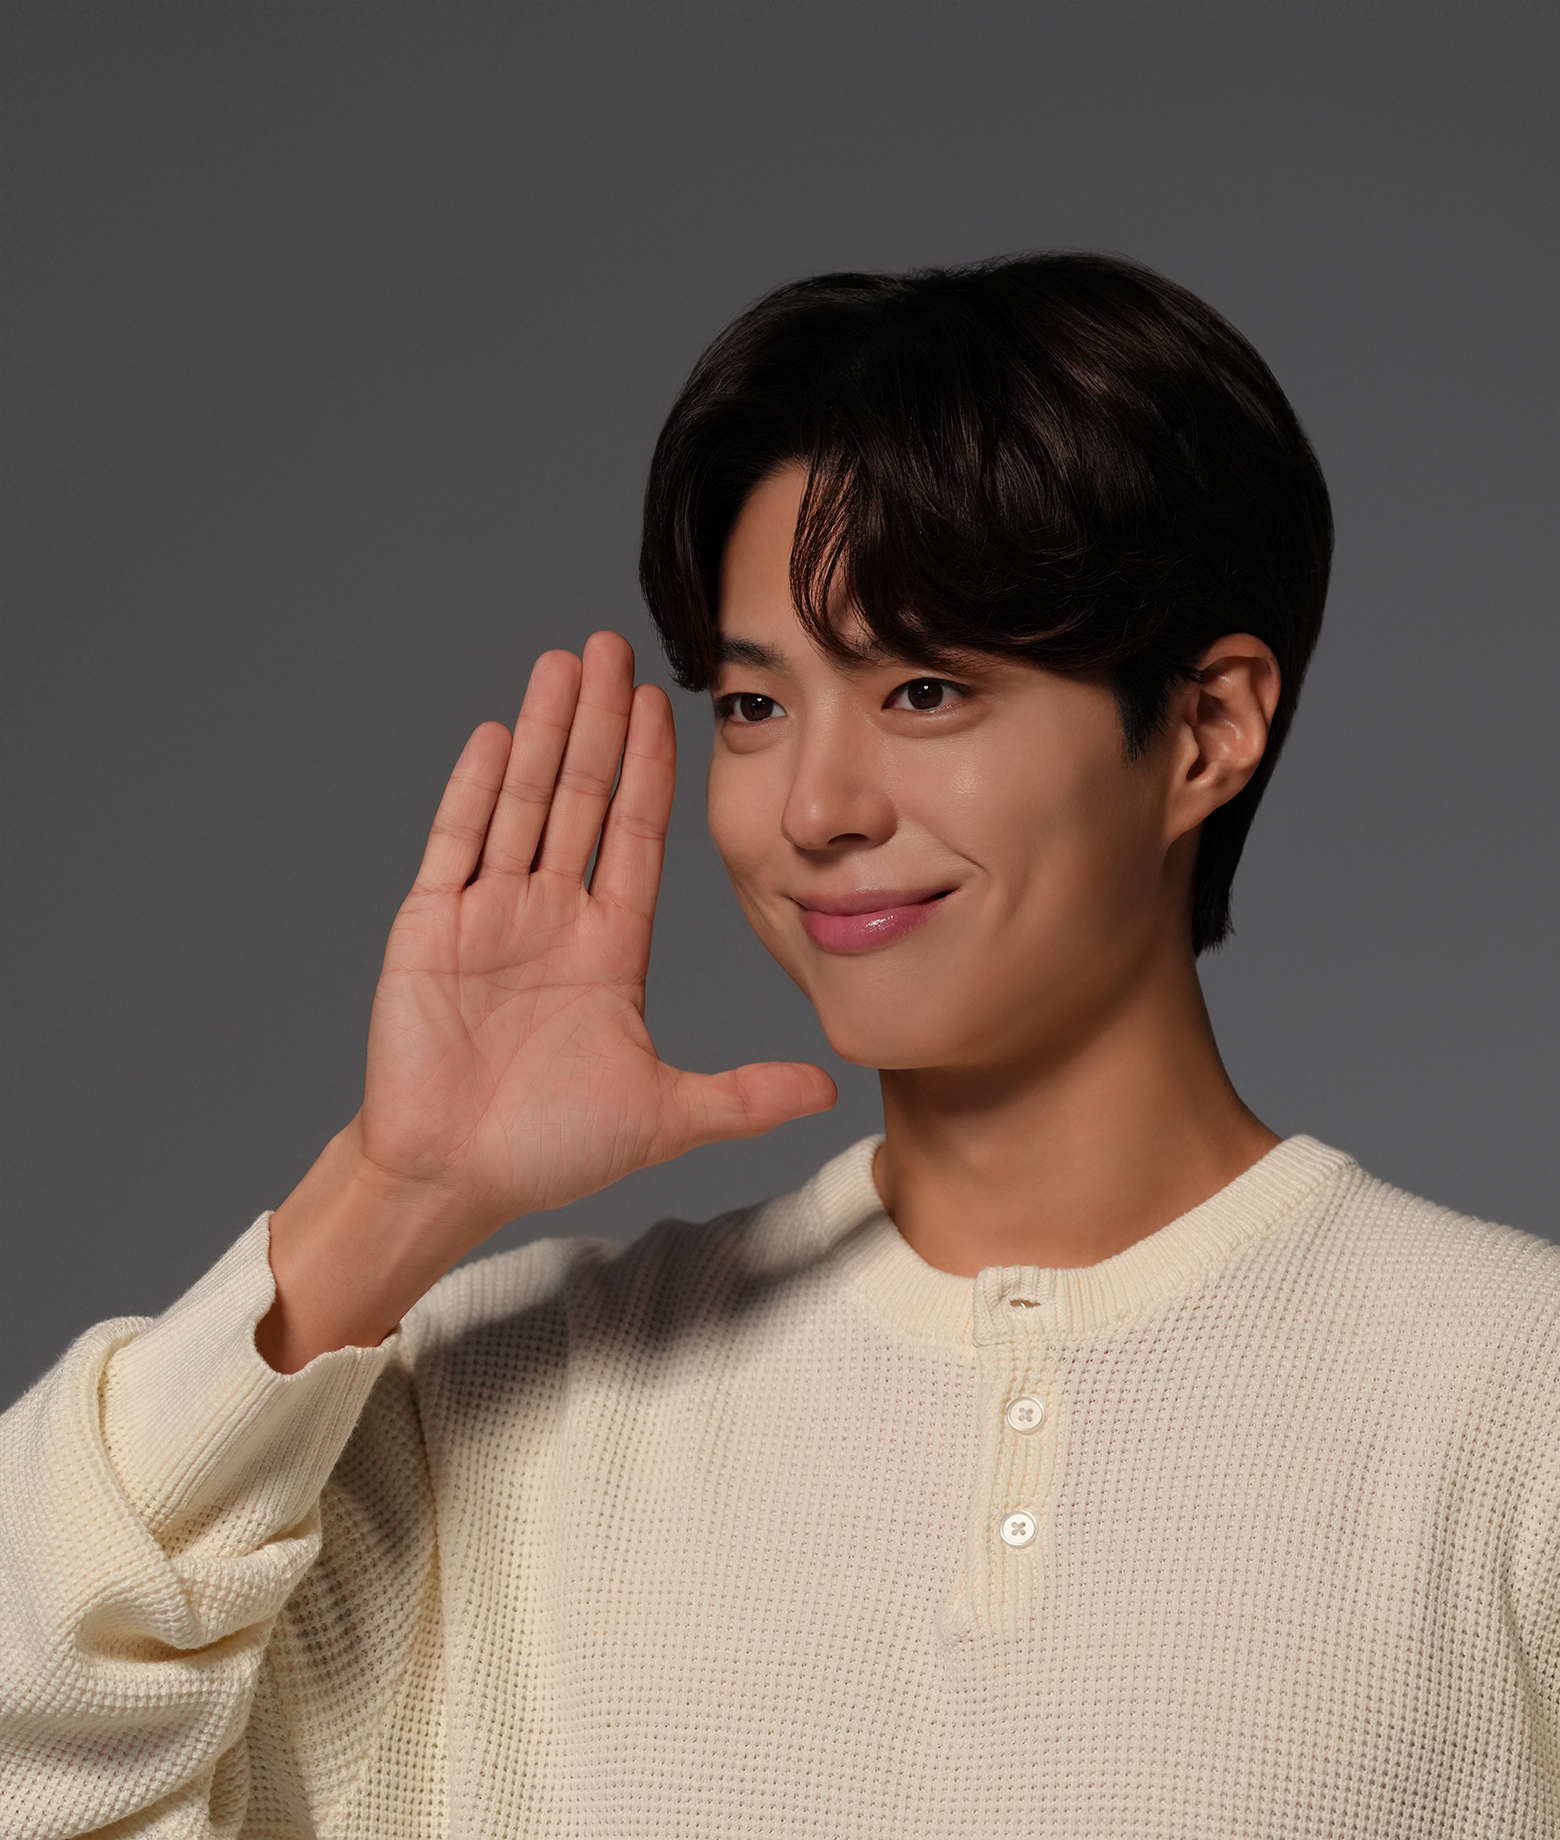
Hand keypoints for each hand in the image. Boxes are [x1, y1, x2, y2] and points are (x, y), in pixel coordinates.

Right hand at [260, 631, 834, 1365]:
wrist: (453, 1178)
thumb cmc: (548, 1150)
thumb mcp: (666, 1116)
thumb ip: (745, 1095)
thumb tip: (832, 1088)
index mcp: (607, 949)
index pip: (637, 838)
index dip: (653, 771)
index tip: (665, 704)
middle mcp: (551, 918)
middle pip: (582, 801)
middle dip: (600, 724)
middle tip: (613, 646)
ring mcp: (489, 917)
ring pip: (522, 804)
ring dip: (545, 734)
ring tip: (562, 662)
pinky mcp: (431, 929)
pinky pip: (456, 845)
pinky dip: (476, 790)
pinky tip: (499, 734)